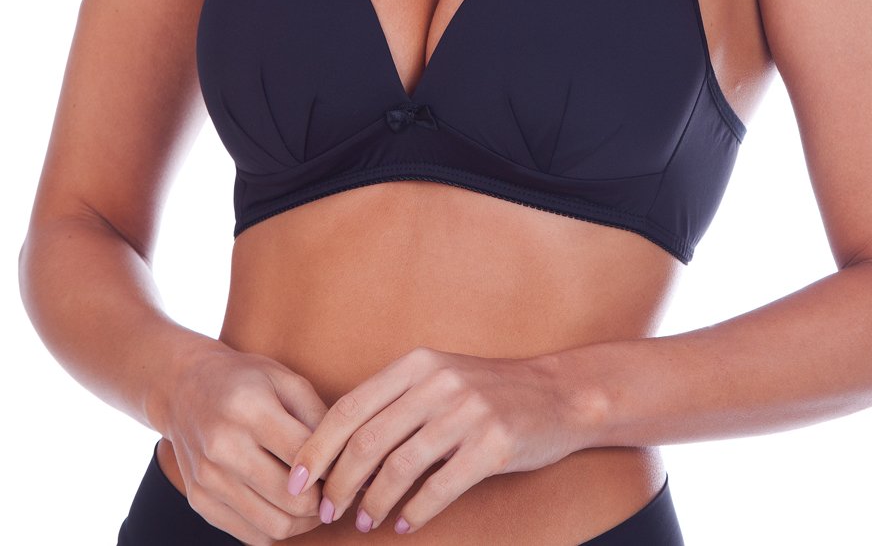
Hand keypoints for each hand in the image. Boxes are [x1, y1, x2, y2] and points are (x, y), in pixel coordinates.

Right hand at [164, 340, 330, 544]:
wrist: (184, 387)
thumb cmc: (244, 379)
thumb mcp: (285, 379)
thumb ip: (318, 415)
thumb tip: (346, 458)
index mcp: (249, 409)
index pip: (304, 456)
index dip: (333, 468)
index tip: (347, 467)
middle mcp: (223, 446)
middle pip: (291, 499)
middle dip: (322, 502)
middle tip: (336, 492)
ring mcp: (207, 478)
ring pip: (272, 526)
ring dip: (303, 523)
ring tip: (315, 505)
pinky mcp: (199, 500)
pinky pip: (249, 535)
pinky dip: (275, 529)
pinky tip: (286, 509)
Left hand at [286, 345, 595, 533]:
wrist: (558, 394)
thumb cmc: (488, 392)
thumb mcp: (439, 379)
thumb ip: (395, 404)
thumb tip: (338, 452)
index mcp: (417, 363)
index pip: (350, 407)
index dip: (317, 448)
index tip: (296, 481)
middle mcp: (438, 382)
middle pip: (367, 440)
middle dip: (337, 483)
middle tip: (325, 513)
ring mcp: (467, 411)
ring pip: (399, 466)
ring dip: (374, 503)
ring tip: (364, 522)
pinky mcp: (493, 442)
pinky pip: (440, 487)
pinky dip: (414, 512)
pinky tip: (405, 525)